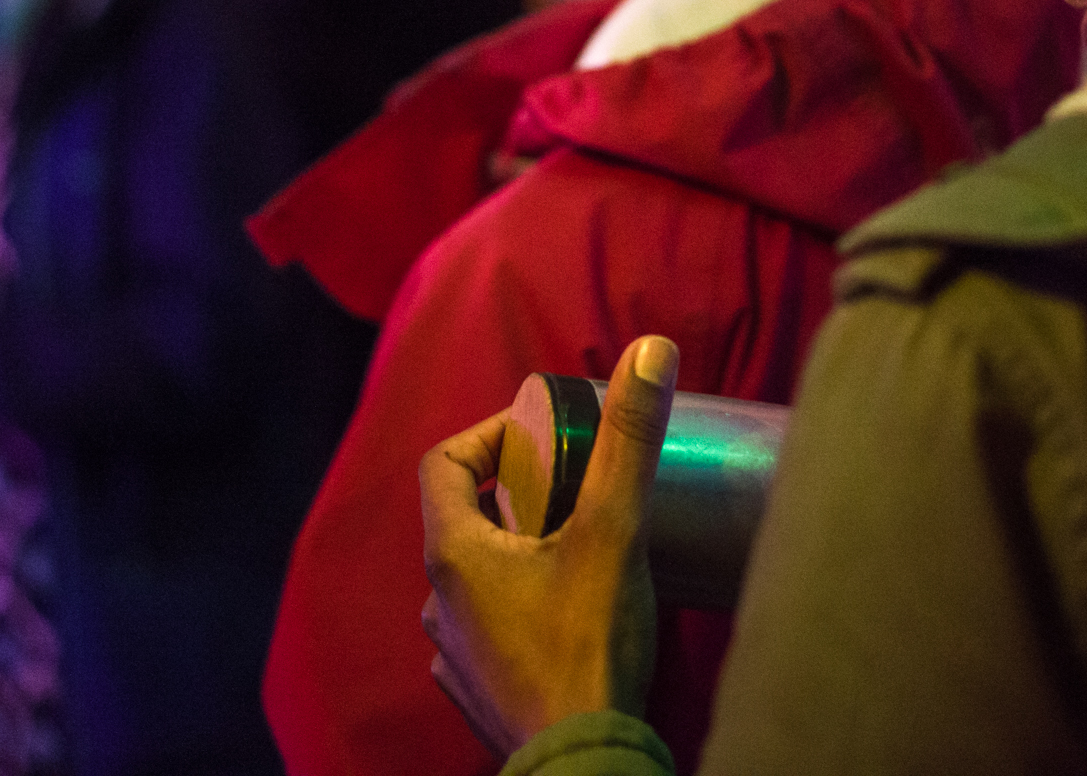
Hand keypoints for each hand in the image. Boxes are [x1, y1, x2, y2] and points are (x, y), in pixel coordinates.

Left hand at [418, 334, 678, 755]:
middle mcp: (436, 603)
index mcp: (452, 554)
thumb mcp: (612, 533)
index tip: (542, 439)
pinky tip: (566, 619)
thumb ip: (627, 443)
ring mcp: (453, 655)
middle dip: (518, 499)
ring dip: (517, 558)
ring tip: (578, 554)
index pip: (444, 464)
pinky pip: (487, 634)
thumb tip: (649, 352)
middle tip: (576, 493)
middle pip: (464, 521)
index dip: (488, 437)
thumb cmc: (587, 650)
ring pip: (475, 581)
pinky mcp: (478, 694)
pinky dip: (519, 613)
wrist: (582, 763)